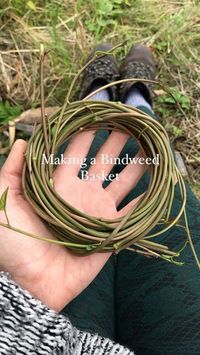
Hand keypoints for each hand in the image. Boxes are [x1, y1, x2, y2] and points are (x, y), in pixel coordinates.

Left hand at [0, 132, 145, 311]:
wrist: (28, 283)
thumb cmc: (12, 242)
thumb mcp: (3, 200)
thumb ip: (12, 170)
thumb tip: (23, 141)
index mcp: (57, 185)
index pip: (75, 154)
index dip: (84, 135)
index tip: (96, 115)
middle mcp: (79, 196)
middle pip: (102, 165)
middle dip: (114, 144)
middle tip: (128, 125)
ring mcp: (95, 214)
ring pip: (120, 186)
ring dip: (134, 169)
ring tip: (148, 151)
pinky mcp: (107, 234)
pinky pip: (129, 217)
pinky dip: (141, 204)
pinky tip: (153, 189)